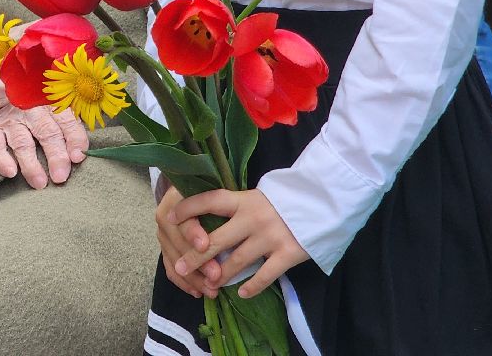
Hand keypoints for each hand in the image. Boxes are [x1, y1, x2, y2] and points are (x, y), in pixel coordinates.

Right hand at [0, 100, 88, 189]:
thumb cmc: (35, 100)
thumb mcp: (53, 101)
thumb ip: (69, 120)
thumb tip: (82, 150)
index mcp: (51, 101)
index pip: (66, 119)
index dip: (74, 138)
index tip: (78, 157)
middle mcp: (31, 108)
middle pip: (46, 132)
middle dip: (55, 156)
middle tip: (60, 177)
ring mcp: (11, 117)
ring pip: (22, 142)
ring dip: (31, 164)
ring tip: (40, 183)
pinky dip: (1, 159)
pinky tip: (11, 172)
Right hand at [155, 185, 220, 297]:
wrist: (192, 194)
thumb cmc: (210, 195)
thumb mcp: (214, 195)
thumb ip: (216, 206)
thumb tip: (233, 227)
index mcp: (175, 200)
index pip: (181, 217)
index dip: (192, 232)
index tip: (205, 245)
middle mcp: (165, 218)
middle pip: (177, 243)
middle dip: (197, 262)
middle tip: (216, 276)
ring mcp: (163, 235)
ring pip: (173, 260)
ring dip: (193, 278)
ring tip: (212, 291)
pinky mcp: (165, 250)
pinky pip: (170, 269)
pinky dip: (183, 283)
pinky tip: (197, 293)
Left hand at [167, 188, 309, 298]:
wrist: (321, 202)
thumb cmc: (281, 201)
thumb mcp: (255, 197)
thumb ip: (234, 209)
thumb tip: (205, 223)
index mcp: (243, 199)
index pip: (209, 200)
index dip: (188, 208)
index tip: (170, 217)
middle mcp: (253, 217)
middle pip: (217, 239)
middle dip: (195, 256)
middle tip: (179, 267)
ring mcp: (270, 236)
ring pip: (237, 261)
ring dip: (220, 275)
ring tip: (207, 284)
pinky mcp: (288, 253)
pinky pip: (265, 275)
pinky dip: (252, 286)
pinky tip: (241, 293)